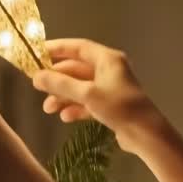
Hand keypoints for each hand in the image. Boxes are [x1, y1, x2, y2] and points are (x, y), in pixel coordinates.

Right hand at [33, 38, 162, 151]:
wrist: (146, 134)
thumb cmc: (119, 107)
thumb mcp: (87, 94)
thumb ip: (60, 84)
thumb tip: (35, 76)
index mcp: (107, 59)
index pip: (78, 47)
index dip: (56, 49)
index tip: (36, 53)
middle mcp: (109, 70)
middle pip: (76, 69)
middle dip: (57, 79)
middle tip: (37, 86)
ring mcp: (109, 88)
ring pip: (80, 87)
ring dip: (63, 96)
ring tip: (48, 109)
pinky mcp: (110, 106)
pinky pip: (87, 102)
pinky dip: (75, 108)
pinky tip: (65, 117)